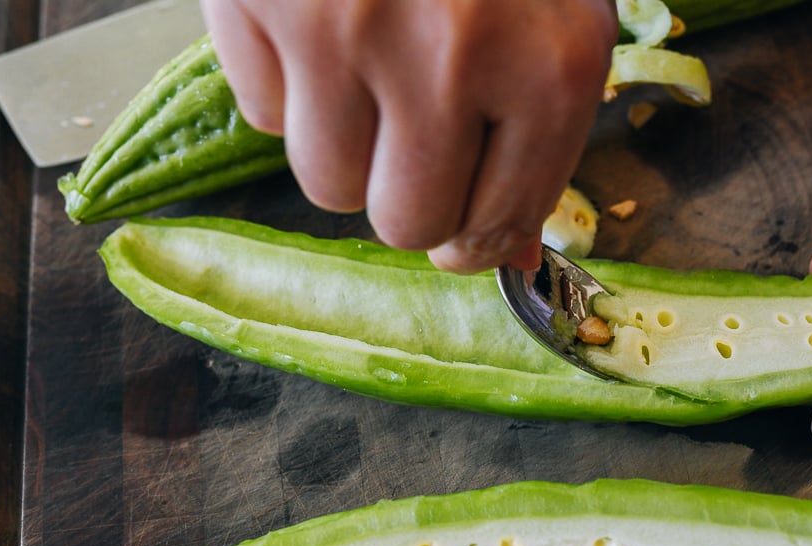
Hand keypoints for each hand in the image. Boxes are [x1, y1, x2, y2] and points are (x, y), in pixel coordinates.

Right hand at [201, 0, 617, 273]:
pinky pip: (260, 112)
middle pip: (406, 223)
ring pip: (325, 183)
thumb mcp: (551, 16)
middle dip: (408, 195)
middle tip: (411, 139)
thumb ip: (535, 136)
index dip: (477, 237)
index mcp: (551, 65)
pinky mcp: (260, 3)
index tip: (465, 229)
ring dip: (344, 142)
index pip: (499, 222)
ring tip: (364, 65)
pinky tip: (317, 21)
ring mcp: (347, 30)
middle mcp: (453, 59)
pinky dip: (285, 82)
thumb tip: (505, 254)